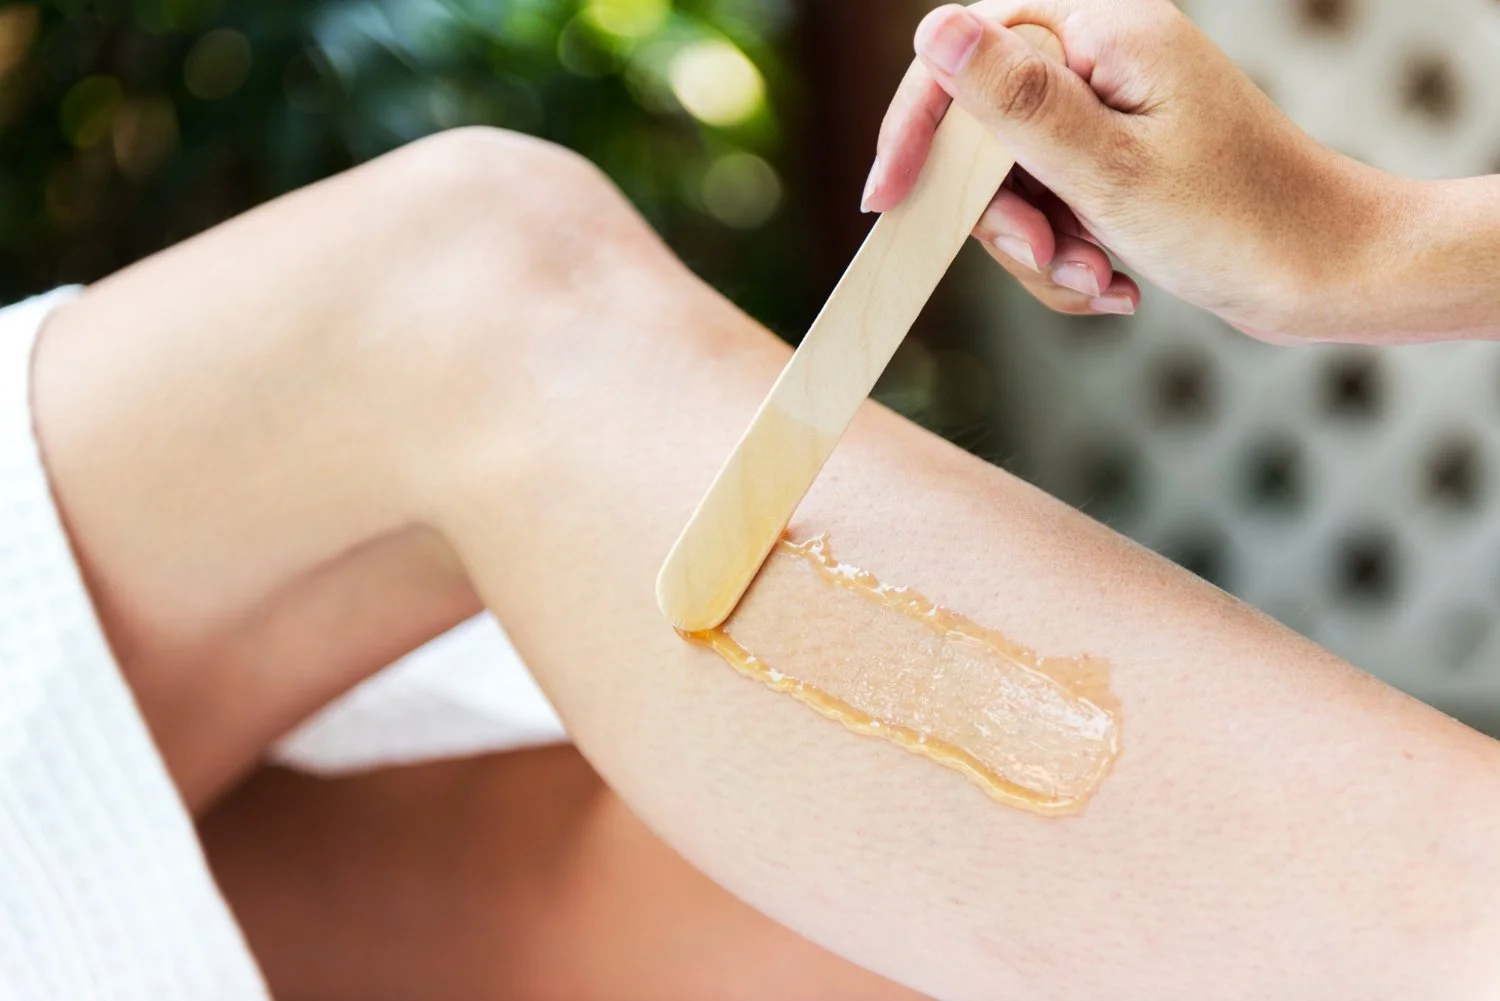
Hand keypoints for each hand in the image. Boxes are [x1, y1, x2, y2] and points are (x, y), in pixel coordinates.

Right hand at [865, 0, 1408, 340]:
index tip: (888, 200)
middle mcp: (1105, 58)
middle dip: (1004, 214)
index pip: (966, 53)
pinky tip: (1114, 285)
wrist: (1329, 275)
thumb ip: (1015, 100)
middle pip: (984, 130)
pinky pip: (1049, 209)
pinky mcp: (1118, 159)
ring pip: (1012, 182)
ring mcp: (1111, 111)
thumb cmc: (1241, 224)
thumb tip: (935, 28)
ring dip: (1041, 249)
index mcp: (1106, 31)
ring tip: (1100, 281)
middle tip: (1049, 256)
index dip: (918, 127)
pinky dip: (1068, 258)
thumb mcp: (1109, 169)